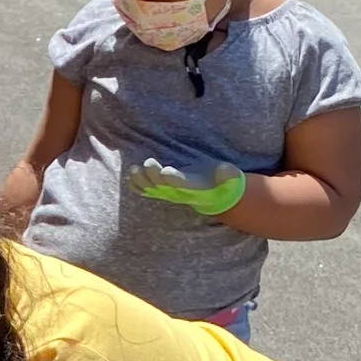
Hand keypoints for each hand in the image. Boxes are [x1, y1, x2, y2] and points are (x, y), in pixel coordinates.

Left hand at [131, 158, 246, 218]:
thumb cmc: (221, 183)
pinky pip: (146, 192)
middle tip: (148, 162)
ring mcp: (169, 193)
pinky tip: (129, 177)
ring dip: (141, 181)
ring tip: (133, 170)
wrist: (213, 197)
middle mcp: (178, 193)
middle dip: (153, 176)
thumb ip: (228, 175)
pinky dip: (136, 186)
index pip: (182, 184)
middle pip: (162, 186)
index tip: (165, 171)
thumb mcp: (230, 178)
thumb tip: (224, 170)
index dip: (173, 179)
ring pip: (151, 190)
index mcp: (194, 188)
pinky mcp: (162, 192)